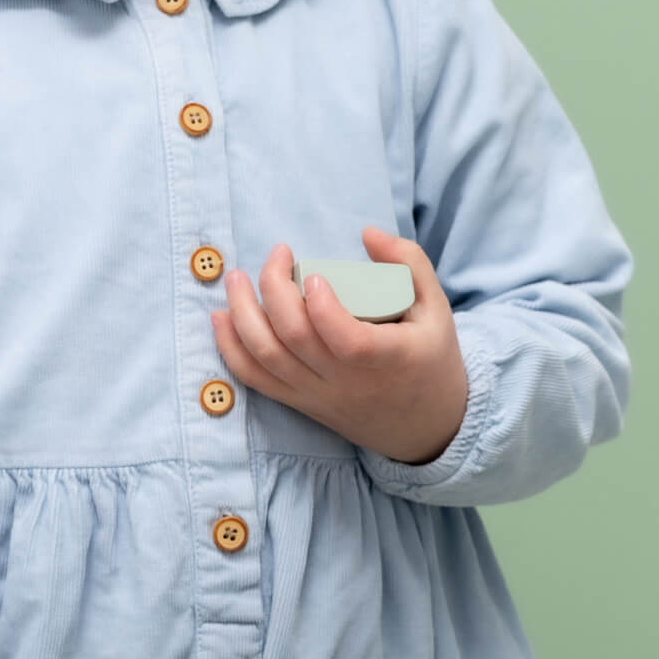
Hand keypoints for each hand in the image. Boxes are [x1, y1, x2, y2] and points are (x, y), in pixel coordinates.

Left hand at [209, 225, 468, 465]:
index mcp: (385, 360)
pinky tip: (221, 318)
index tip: (313, 274)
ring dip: (241, 316)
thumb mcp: (437, 308)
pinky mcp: (301, 404)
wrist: (425, 426)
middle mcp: (346, 383)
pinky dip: (231, 350)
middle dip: (274, 290)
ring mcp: (318, 396)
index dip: (322, 307)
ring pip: (266, 359)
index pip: (346, 340)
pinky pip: (256, 381)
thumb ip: (409, 262)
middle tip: (278, 254)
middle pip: (294, 341)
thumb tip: (367, 233)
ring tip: (236, 280)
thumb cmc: (431, 360)